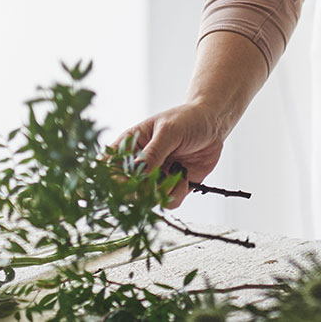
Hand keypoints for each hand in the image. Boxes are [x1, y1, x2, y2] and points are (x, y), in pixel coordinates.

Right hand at [112, 101, 228, 208]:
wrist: (213, 123)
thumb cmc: (187, 119)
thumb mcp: (168, 131)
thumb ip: (153, 153)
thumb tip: (137, 173)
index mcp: (129, 145)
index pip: (107, 166)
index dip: (109, 179)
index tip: (125, 181)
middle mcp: (139, 164)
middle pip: (125, 189)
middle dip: (140, 190)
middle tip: (157, 178)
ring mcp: (154, 177)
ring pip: (146, 199)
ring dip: (162, 191)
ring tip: (177, 172)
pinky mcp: (171, 186)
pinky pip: (167, 202)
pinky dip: (176, 194)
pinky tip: (185, 177)